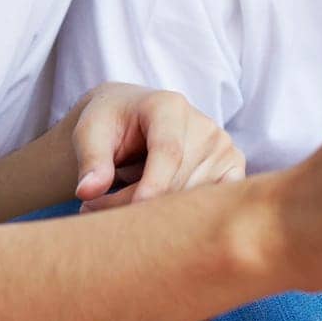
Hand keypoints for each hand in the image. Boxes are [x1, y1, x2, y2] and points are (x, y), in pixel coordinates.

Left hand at [66, 83, 245, 211]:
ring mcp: (223, 147)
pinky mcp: (233, 169)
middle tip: (92, 209)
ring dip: (154, 213)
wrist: (131, 117)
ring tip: (117, 202)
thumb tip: (88, 191)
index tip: (131, 214)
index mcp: (169, 105)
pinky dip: (185, 215)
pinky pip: (213, 206)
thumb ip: (90, 160)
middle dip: (134, 204)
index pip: (168, 152)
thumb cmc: (110, 123)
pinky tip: (158, 209)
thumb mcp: (89, 133)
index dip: (152, 187)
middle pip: (175, 181)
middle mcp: (204, 124)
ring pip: (191, 199)